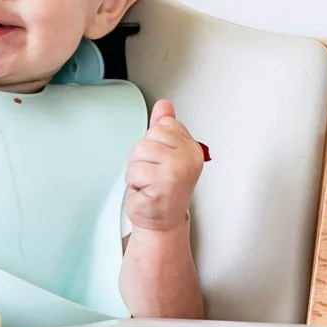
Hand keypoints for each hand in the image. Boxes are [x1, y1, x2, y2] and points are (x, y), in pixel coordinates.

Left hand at [124, 98, 206, 231]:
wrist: (162, 222)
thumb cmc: (163, 190)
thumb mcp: (164, 154)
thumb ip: (164, 128)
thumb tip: (164, 104)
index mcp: (191, 147)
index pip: (162, 125)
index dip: (153, 144)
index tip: (161, 162)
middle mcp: (189, 157)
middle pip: (148, 138)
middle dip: (142, 158)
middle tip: (152, 176)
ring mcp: (178, 169)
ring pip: (139, 152)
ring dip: (136, 171)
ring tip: (148, 183)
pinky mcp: (164, 183)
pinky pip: (135, 171)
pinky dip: (135, 184)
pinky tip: (147, 192)